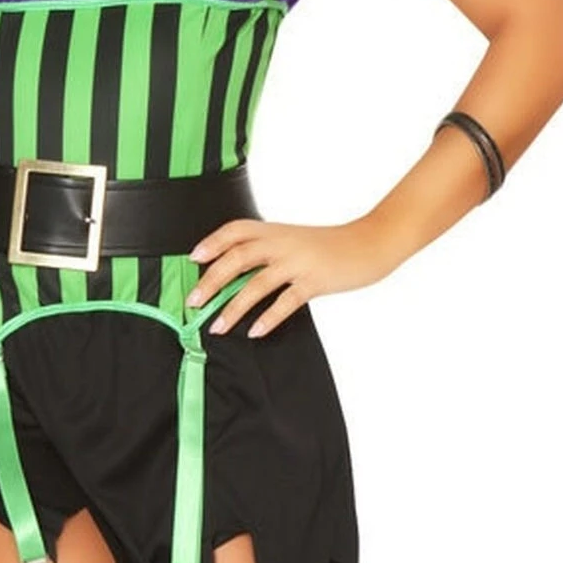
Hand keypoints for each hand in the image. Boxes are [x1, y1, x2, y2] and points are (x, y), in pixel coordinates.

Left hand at [185, 216, 397, 337]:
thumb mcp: (292, 239)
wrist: (368, 243)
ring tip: (217, 327)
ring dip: (233, 307)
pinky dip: (267, 318)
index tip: (194, 258)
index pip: (235, 230)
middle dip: (211, 280)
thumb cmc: (326, 245)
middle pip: (237, 258)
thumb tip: (233, 273)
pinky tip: (254, 332)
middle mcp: (281, 243)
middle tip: (193, 302)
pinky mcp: (314, 281)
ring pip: (256, 284)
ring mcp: (298, 262)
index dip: (212, 242)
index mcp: (273, 230)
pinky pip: (286, 302)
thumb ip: (266, 250)